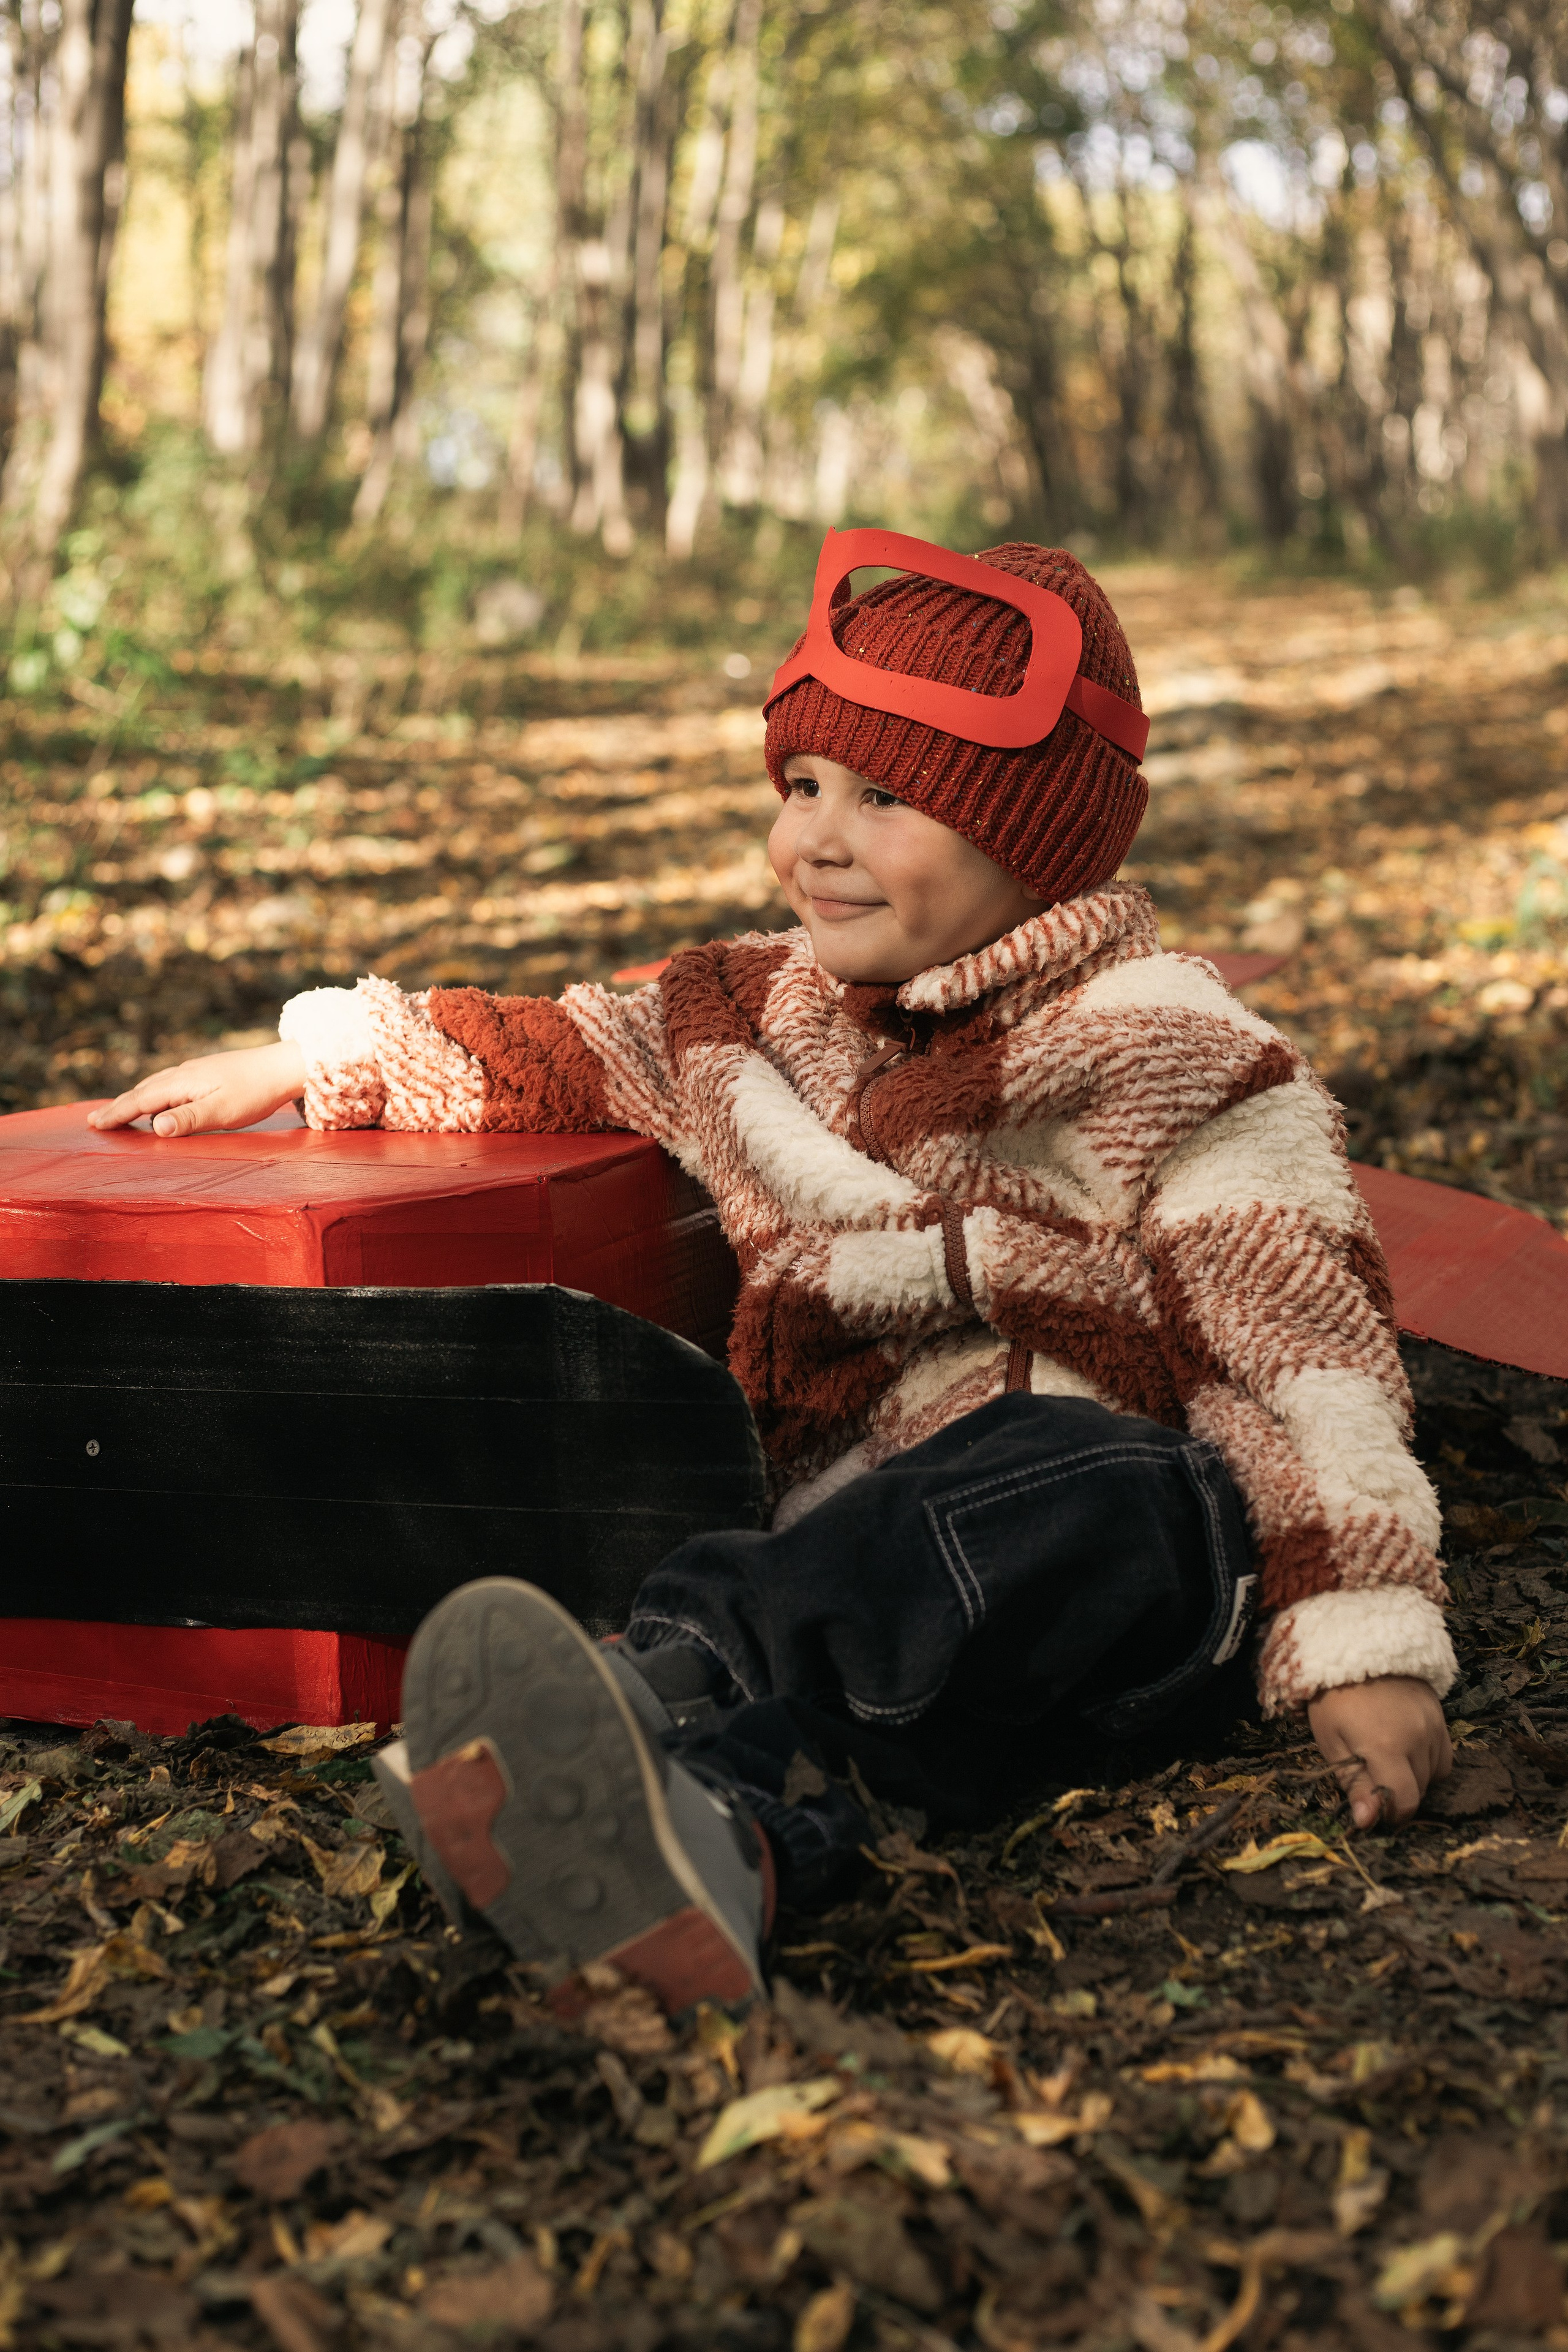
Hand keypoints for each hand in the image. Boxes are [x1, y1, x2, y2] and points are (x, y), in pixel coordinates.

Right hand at [87, 1041, 307, 1136]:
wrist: (282, 1066)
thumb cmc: (255, 1092)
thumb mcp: (221, 1111)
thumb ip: (188, 1119)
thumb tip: (154, 1126)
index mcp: (182, 1083)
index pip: (141, 1101)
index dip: (117, 1114)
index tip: (96, 1125)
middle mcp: (183, 1074)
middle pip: (143, 1091)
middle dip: (119, 1107)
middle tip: (96, 1121)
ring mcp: (195, 1072)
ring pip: (155, 1086)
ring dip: (135, 1099)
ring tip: (119, 1112)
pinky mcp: (206, 1073)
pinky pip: (169, 1084)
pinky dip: (154, 1093)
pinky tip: (159, 1100)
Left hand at [1308, 1675, 1452, 1829]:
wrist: (1355, 1648)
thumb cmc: (1334, 1699)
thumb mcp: (1331, 1742)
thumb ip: (1354, 1784)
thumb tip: (1368, 1822)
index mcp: (1387, 1746)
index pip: (1406, 1802)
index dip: (1391, 1814)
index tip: (1374, 1808)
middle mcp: (1418, 1738)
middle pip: (1419, 1790)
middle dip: (1397, 1793)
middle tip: (1371, 1773)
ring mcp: (1434, 1726)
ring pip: (1433, 1775)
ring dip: (1412, 1777)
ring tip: (1386, 1756)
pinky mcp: (1442, 1716)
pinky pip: (1443, 1757)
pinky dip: (1428, 1762)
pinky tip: (1406, 1749)